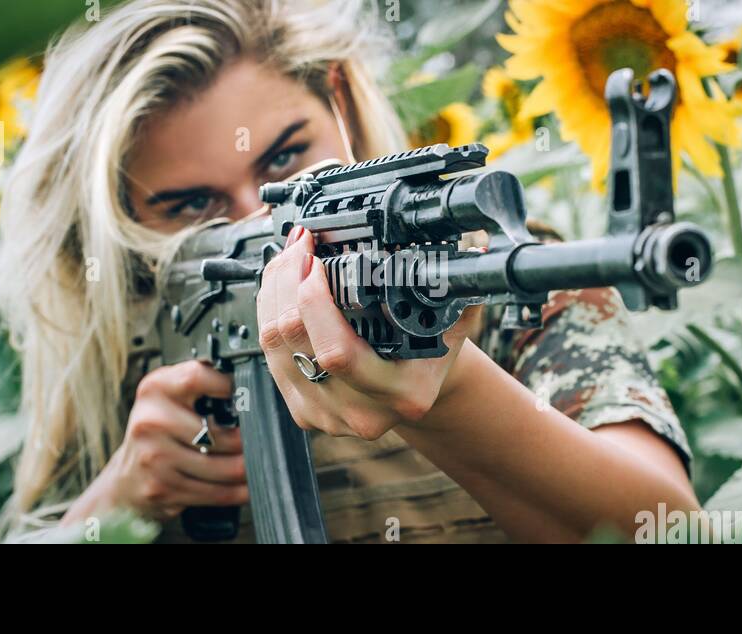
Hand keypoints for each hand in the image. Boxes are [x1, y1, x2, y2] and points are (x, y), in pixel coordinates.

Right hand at [64, 362, 248, 522]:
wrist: (128, 477)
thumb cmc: (159, 432)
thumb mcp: (170, 397)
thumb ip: (200, 384)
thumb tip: (248, 381)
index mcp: (155, 389)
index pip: (196, 377)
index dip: (228, 385)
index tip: (247, 396)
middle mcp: (151, 421)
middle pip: (217, 433)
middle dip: (248, 441)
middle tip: (264, 440)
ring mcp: (154, 458)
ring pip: (221, 467)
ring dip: (247, 469)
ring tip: (258, 463)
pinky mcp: (162, 489)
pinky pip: (214, 492)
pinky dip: (237, 492)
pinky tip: (245, 486)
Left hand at [256, 227, 479, 440]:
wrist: (420, 388)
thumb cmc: (434, 351)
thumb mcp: (454, 321)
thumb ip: (459, 290)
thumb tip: (475, 253)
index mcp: (402, 394)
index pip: (338, 352)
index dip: (315, 300)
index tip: (315, 258)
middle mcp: (363, 414)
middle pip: (294, 342)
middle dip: (287, 281)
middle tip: (299, 244)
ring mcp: (328, 417)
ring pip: (273, 345)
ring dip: (273, 291)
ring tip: (288, 256)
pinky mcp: (303, 412)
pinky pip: (267, 356)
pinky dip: (267, 313)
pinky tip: (280, 285)